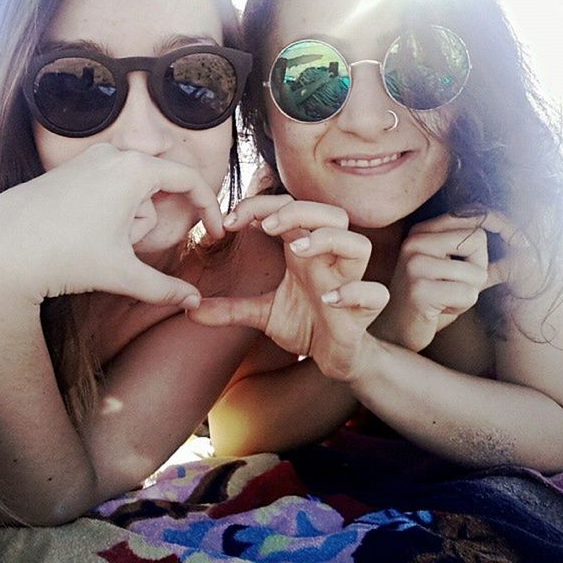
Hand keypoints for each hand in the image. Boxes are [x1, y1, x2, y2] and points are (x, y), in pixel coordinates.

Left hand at [0, 143, 223, 305]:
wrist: (2, 249)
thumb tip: (195, 302)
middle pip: (159, 189)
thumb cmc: (63, 255)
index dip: (210, 208)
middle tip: (124, 244)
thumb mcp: (123, 273)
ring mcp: (92, 157)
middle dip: (151, 220)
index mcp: (135, 169)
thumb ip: (165, 289)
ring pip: (134, 190)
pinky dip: (112, 209)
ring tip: (99, 239)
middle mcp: (116, 154)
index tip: (218, 231)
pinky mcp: (75, 166)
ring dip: (129, 219)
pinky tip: (87, 227)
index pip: (191, 181)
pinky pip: (112, 186)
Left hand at [189, 196, 388, 380]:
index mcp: (306, 252)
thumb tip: (189, 309)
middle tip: (267, 226)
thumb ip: (230, 308)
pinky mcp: (364, 311)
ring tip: (299, 249)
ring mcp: (350, 282)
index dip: (261, 206)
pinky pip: (374, 293)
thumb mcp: (262, 314)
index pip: (291, 210)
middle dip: (301, 212)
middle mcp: (329, 260)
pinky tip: (328, 300)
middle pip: (332, 214)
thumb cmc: (304, 324)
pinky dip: (354, 292)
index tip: (229, 221)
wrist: (334, 357)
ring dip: (329, 240)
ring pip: (358, 244)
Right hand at [372, 211, 524, 350]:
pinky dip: (461, 307)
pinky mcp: (419, 289)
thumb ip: (488, 263)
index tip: (524, 244)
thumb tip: (530, 254)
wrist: (394, 333)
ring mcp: (414, 264)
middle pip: (478, 240)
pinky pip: (468, 294)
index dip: (504, 226)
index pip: (473, 215)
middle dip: (479, 268)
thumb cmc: (430, 304)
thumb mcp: (458, 277)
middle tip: (457, 286)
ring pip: (476, 272)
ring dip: (469, 292)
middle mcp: (415, 241)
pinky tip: (439, 310)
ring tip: (445, 300)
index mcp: (422, 231)